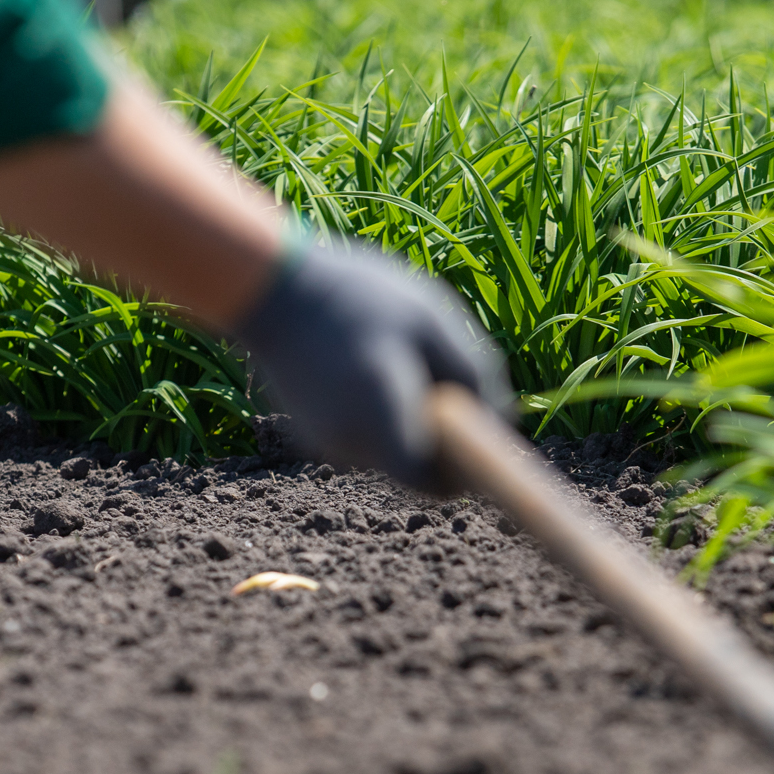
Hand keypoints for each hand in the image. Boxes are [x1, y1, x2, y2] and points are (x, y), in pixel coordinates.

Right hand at [229, 239, 512, 488]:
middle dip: (436, 439)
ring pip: (392, 456)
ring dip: (407, 425)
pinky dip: (379, 419)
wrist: (272, 291)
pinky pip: (367, 444)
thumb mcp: (433, 319)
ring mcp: (326, 444)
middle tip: (434, 381)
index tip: (472, 442)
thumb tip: (501, 425)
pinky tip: (364, 373)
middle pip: (414, 470)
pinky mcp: (313, 440)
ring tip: (394, 365)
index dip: (459, 476)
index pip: (429, 483)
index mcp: (381, 406)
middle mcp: (350, 438)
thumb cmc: (362, 295)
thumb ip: (474, 374)